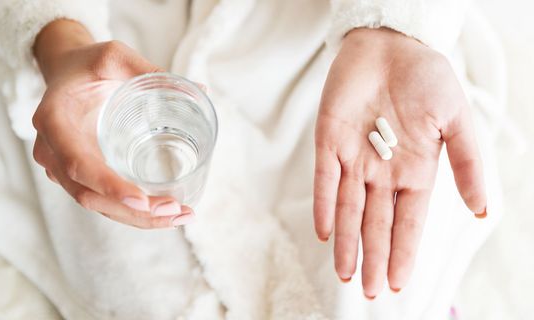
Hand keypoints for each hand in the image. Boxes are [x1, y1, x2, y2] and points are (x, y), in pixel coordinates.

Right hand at [32, 20, 193, 227]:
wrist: (65, 72)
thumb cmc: (88, 64)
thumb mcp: (113, 56)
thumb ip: (148, 70)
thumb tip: (200, 90)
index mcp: (55, 121)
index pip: (78, 164)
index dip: (109, 186)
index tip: (142, 200)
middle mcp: (52, 151)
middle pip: (89, 195)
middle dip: (133, 211)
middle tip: (174, 209)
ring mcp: (62, 167)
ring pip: (97, 205)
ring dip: (137, 218)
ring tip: (179, 215)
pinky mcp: (78, 174)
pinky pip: (102, 200)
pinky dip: (131, 212)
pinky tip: (164, 213)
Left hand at [313, 28, 486, 297]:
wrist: (391, 44)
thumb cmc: (426, 78)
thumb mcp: (456, 120)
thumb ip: (466, 163)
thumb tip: (482, 209)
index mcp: (414, 171)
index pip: (408, 221)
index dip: (404, 251)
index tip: (398, 282)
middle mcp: (382, 172)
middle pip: (376, 222)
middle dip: (373, 256)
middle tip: (369, 291)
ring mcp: (354, 159)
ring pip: (347, 208)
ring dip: (347, 240)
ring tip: (346, 272)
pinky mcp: (329, 141)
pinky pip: (324, 179)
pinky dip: (323, 204)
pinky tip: (324, 231)